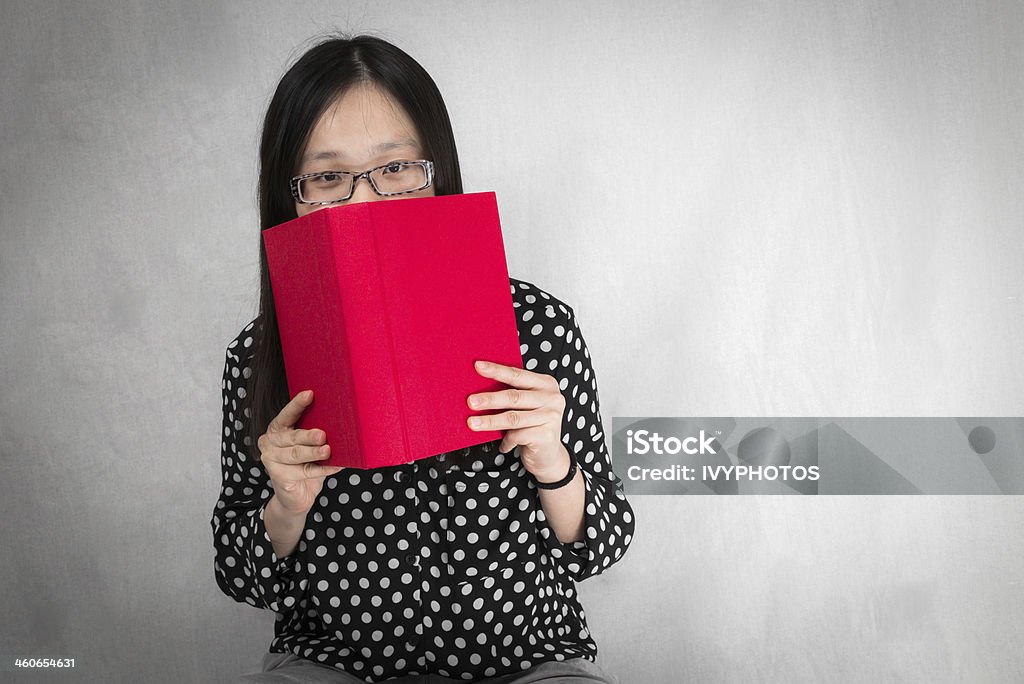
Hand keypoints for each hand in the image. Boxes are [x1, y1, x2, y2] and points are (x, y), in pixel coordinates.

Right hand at [257, 390, 344, 515]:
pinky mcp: (279, 477)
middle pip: (292, 437)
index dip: (298, 405)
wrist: (297, 496)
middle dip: (308, 435)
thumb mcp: (309, 445)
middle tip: (323, 434)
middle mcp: (269, 442)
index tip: (310, 394)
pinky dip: (322, 469)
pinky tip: (336, 467)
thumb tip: (341, 421)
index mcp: (277, 429)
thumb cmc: (305, 464)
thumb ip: (316, 433)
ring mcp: (271, 460)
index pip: (287, 415)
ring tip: (328, 450)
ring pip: (296, 454)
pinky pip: (304, 472)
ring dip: (314, 453)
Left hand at [466, 360, 570, 481]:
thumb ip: (512, 394)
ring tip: (473, 423)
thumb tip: (478, 387)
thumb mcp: (526, 405)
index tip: (478, 366)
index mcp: (546, 384)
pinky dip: (506, 441)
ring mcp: (551, 417)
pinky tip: (503, 445)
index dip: (497, 370)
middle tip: (471, 401)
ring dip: (490, 421)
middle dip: (490, 399)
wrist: (549, 455)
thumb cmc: (532, 425)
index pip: (518, 374)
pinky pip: (518, 436)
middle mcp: (552, 398)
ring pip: (513, 418)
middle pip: (514, 396)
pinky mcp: (547, 435)